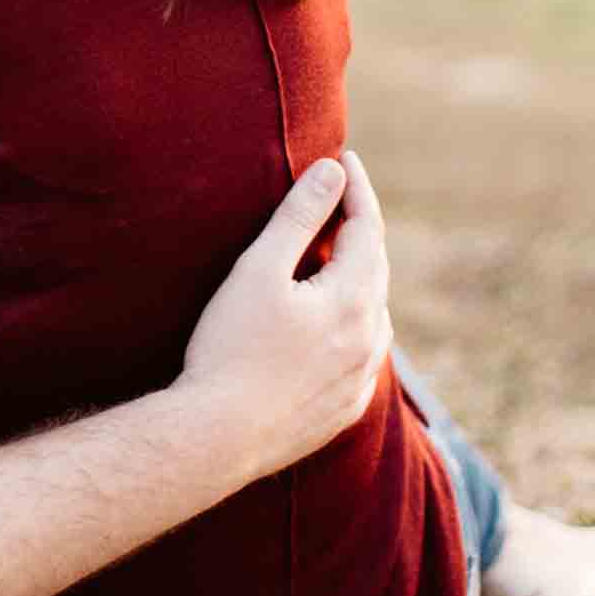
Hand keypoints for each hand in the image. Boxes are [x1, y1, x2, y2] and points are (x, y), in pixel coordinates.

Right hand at [179, 152, 392, 487]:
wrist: (218, 436)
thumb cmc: (231, 346)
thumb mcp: (259, 270)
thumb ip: (299, 217)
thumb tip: (333, 170)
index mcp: (354, 300)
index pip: (367, 228)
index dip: (356, 189)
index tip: (344, 159)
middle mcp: (369, 340)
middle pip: (375, 269)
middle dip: (360, 230)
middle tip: (340, 199)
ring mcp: (359, 379)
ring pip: (374, 315)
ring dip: (360, 280)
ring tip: (336, 257)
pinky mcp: (344, 409)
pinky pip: (362, 356)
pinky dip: (354, 326)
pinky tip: (332, 326)